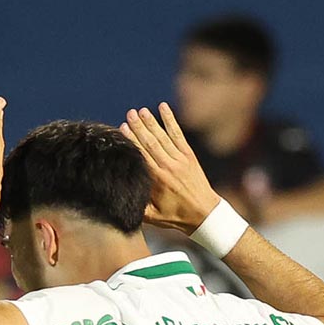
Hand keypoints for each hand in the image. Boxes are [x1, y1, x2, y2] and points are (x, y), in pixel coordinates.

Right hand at [121, 103, 221, 234]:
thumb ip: (137, 206)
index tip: (122, 127)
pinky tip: (163, 108)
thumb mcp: (153, 216)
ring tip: (141, 110)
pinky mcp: (188, 156)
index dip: (132, 140)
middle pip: (151, 142)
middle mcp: (168, 166)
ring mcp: (180, 159)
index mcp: (158, 180)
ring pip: (163, 136)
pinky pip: (178, 135)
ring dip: (152, 122)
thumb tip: (119, 194)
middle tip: (129, 113)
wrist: (204, 213)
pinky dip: (170, 121)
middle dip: (139, 127)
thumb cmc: (175, 216)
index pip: (142, 155)